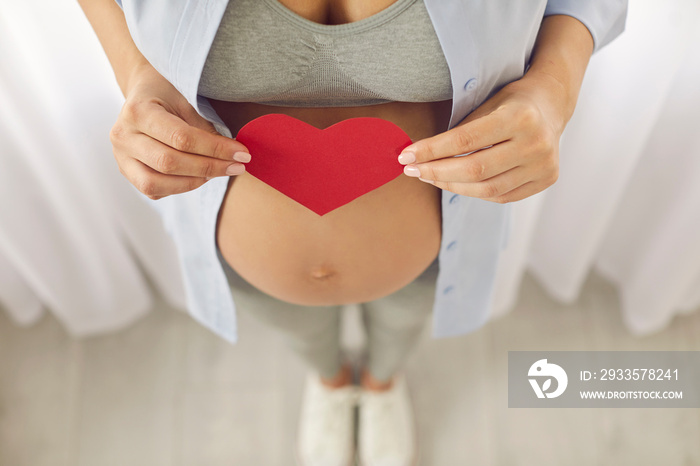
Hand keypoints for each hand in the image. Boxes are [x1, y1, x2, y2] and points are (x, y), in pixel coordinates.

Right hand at [110, 63, 249, 199]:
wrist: (143, 92)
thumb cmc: (169, 91)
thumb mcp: (187, 96)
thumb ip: (203, 126)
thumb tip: (232, 153)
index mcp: (137, 110)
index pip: (181, 138)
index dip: (215, 149)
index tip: (242, 153)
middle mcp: (123, 135)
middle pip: (169, 163)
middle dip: (209, 167)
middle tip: (238, 167)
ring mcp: (120, 157)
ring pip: (156, 184)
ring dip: (194, 181)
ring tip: (218, 172)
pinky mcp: (126, 172)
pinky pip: (154, 191)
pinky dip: (181, 187)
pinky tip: (200, 176)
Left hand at [397, 71, 567, 203]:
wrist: (551, 104)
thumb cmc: (510, 101)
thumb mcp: (486, 103)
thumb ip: (460, 131)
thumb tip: (418, 155)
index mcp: (520, 117)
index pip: (465, 141)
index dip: (431, 151)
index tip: (406, 156)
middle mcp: (536, 143)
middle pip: (475, 169)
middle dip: (436, 172)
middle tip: (412, 170)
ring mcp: (544, 165)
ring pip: (486, 188)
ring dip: (451, 185)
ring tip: (430, 177)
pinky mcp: (546, 179)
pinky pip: (501, 196)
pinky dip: (474, 191)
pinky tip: (455, 183)